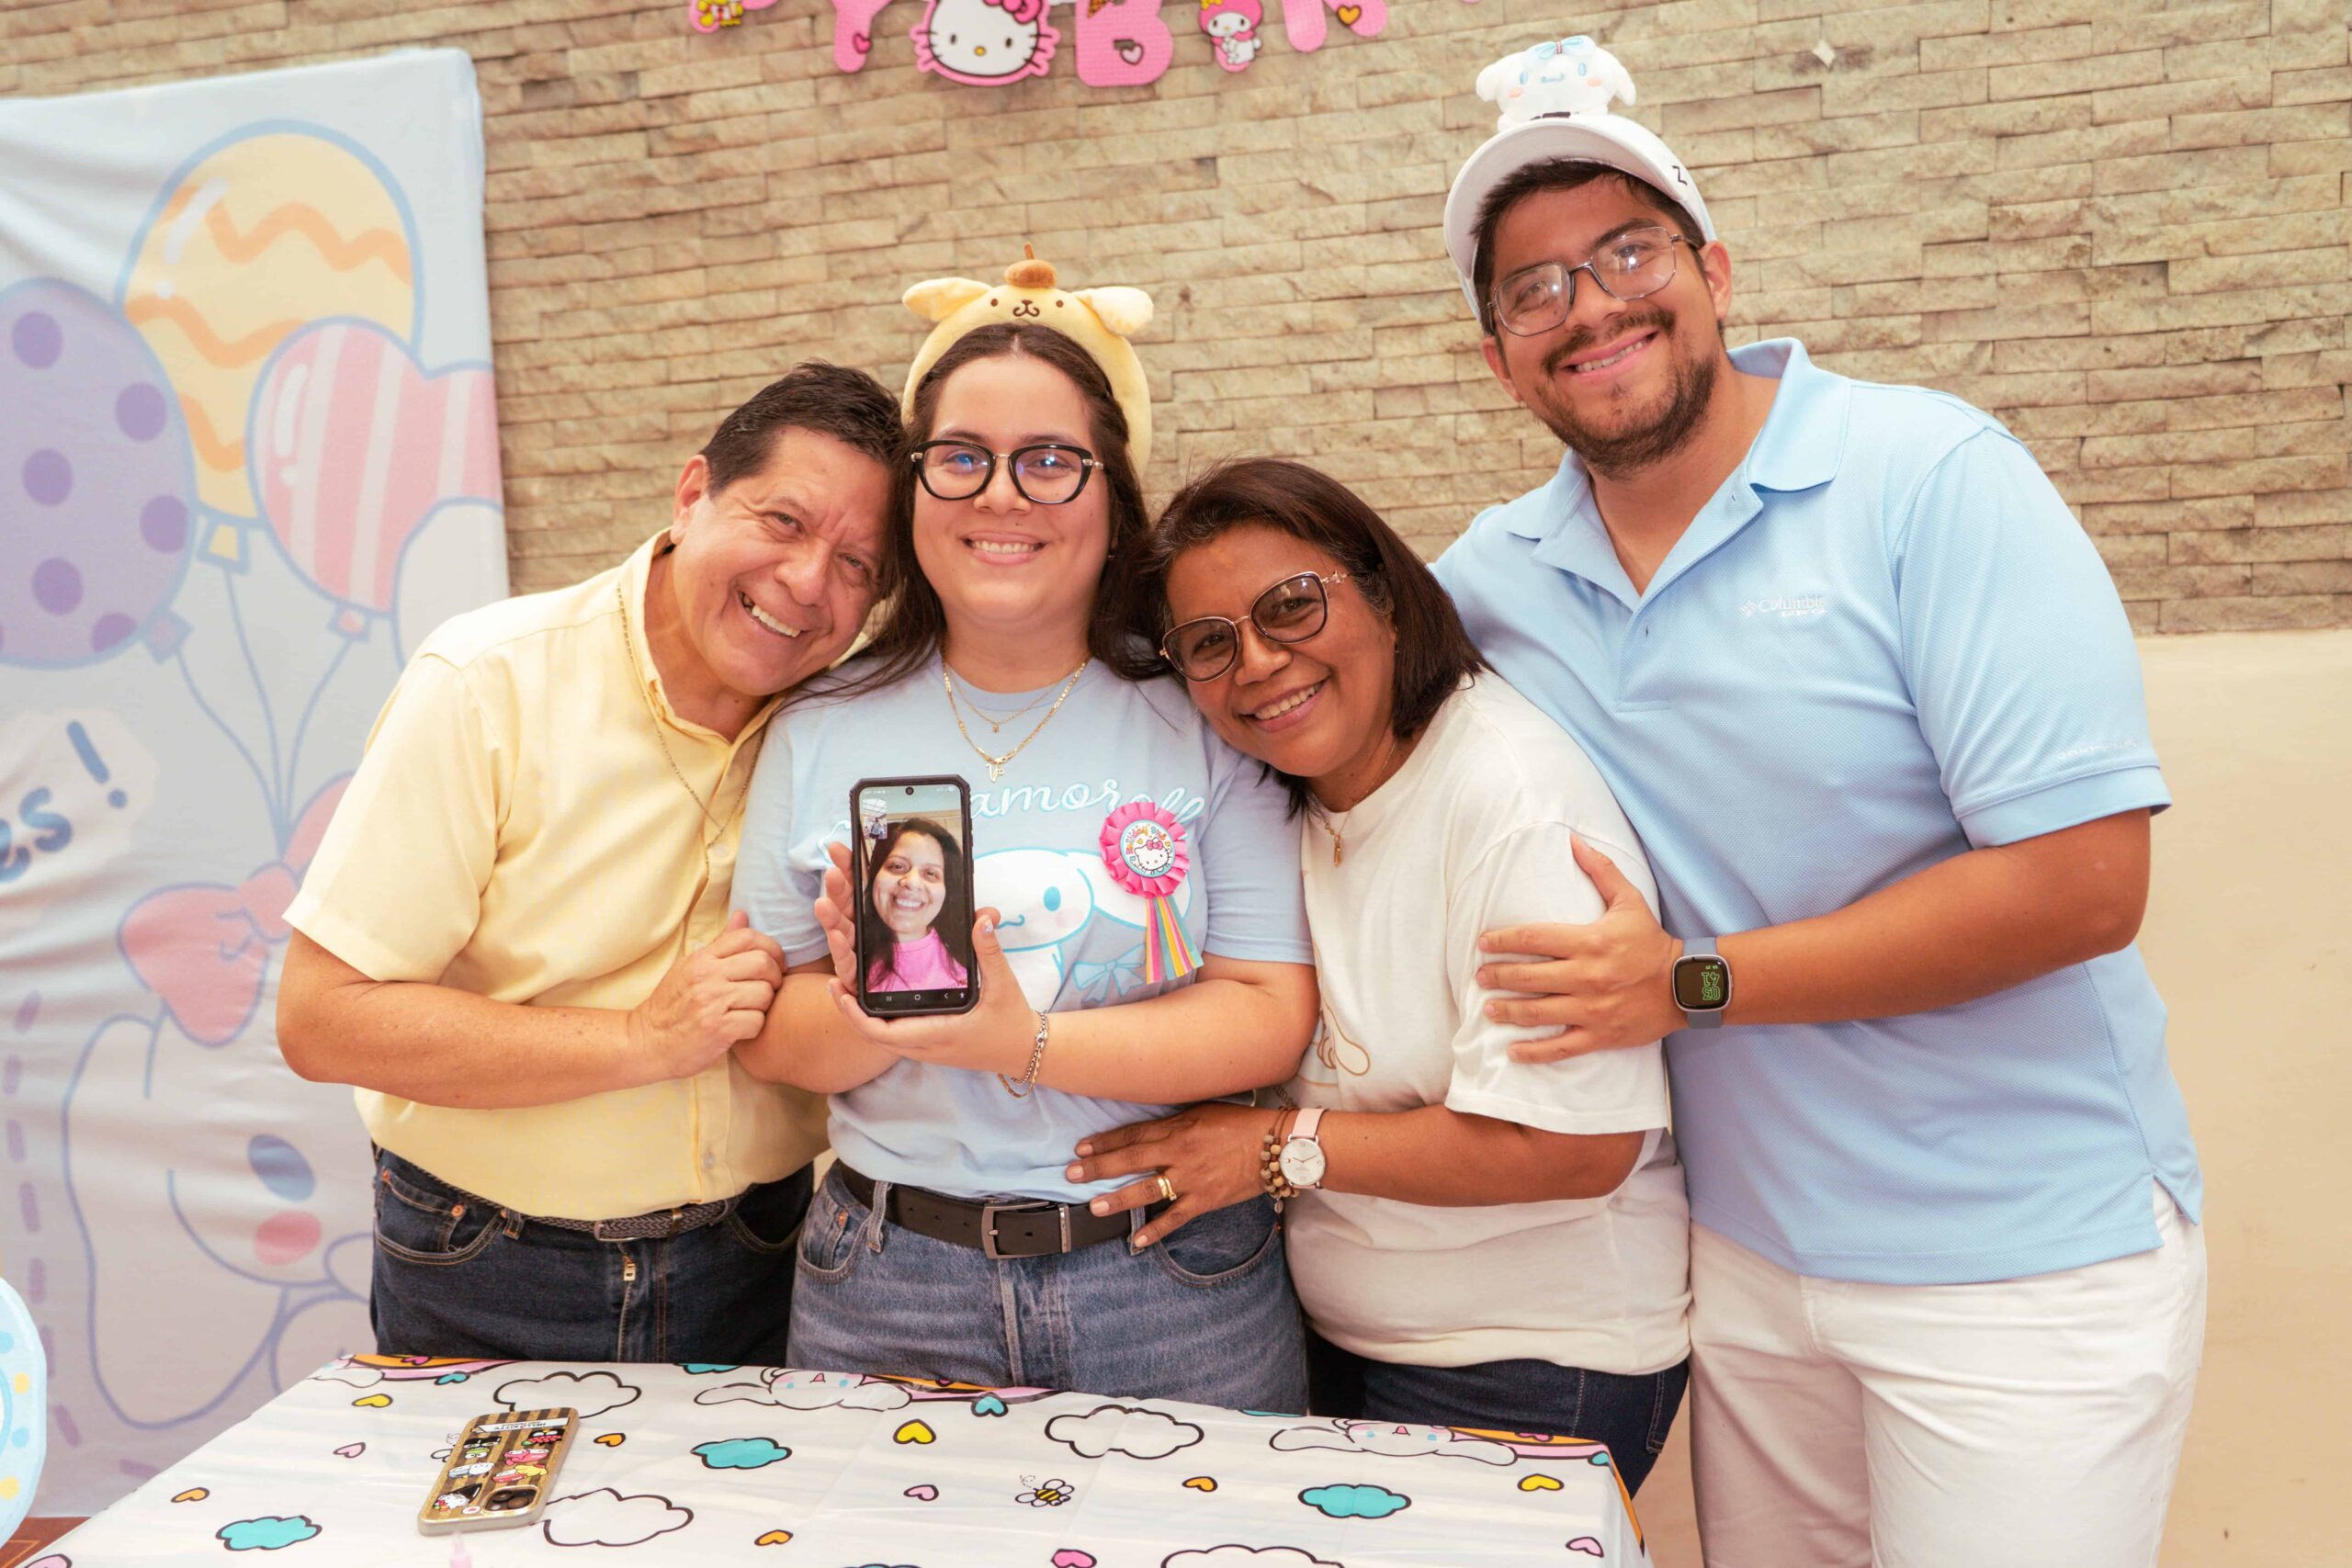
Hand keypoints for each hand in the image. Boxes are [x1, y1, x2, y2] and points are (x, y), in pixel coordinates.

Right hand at [629, 909, 784, 1077]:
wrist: (647, 1043)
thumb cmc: (671, 1006)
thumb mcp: (689, 969)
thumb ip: (720, 944)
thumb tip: (743, 915)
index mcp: (701, 959)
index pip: (747, 937)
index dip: (772, 948)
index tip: (775, 963)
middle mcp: (707, 976)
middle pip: (763, 963)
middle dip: (775, 976)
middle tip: (771, 988)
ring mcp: (712, 1002)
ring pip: (765, 994)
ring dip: (765, 1005)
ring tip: (752, 1010)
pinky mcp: (718, 1029)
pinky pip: (757, 1022)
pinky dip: (755, 1027)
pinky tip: (742, 1029)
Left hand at [812, 841, 1034, 1075]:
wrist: (1021, 1050)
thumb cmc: (1011, 1020)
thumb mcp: (1003, 984)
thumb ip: (990, 951)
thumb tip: (982, 918)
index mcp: (937, 1033)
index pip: (882, 1033)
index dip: (854, 1015)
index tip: (838, 990)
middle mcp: (924, 1045)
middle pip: (871, 1035)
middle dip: (848, 1011)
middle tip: (831, 982)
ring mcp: (923, 1047)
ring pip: (879, 1036)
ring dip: (858, 1015)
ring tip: (842, 986)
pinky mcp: (926, 1043)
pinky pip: (892, 1035)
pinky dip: (874, 1018)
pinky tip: (868, 997)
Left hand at [1065, 1102, 1282, 1248]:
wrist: (1275, 1146)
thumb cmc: (1239, 1124)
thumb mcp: (1203, 1111)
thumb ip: (1174, 1121)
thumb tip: (1147, 1128)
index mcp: (1177, 1127)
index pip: (1133, 1134)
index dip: (1105, 1141)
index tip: (1081, 1147)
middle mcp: (1179, 1152)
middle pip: (1131, 1159)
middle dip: (1099, 1167)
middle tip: (1072, 1173)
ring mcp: (1191, 1178)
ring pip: (1147, 1189)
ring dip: (1118, 1198)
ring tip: (1095, 1206)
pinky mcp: (1205, 1200)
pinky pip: (1175, 1218)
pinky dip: (1156, 1231)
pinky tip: (1136, 1242)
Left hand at [1475, 835, 1684, 1061]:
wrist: (1686, 985)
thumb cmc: (1652, 941)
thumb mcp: (1630, 900)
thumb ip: (1600, 870)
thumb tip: (1574, 841)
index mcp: (1590, 942)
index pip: (1533, 939)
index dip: (1503, 940)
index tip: (1483, 943)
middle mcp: (1587, 976)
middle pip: (1529, 977)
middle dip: (1498, 977)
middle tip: (1479, 976)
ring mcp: (1592, 1009)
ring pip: (1538, 1013)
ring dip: (1508, 1011)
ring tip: (1488, 1009)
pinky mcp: (1600, 1035)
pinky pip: (1561, 1048)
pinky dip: (1535, 1052)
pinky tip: (1512, 1051)